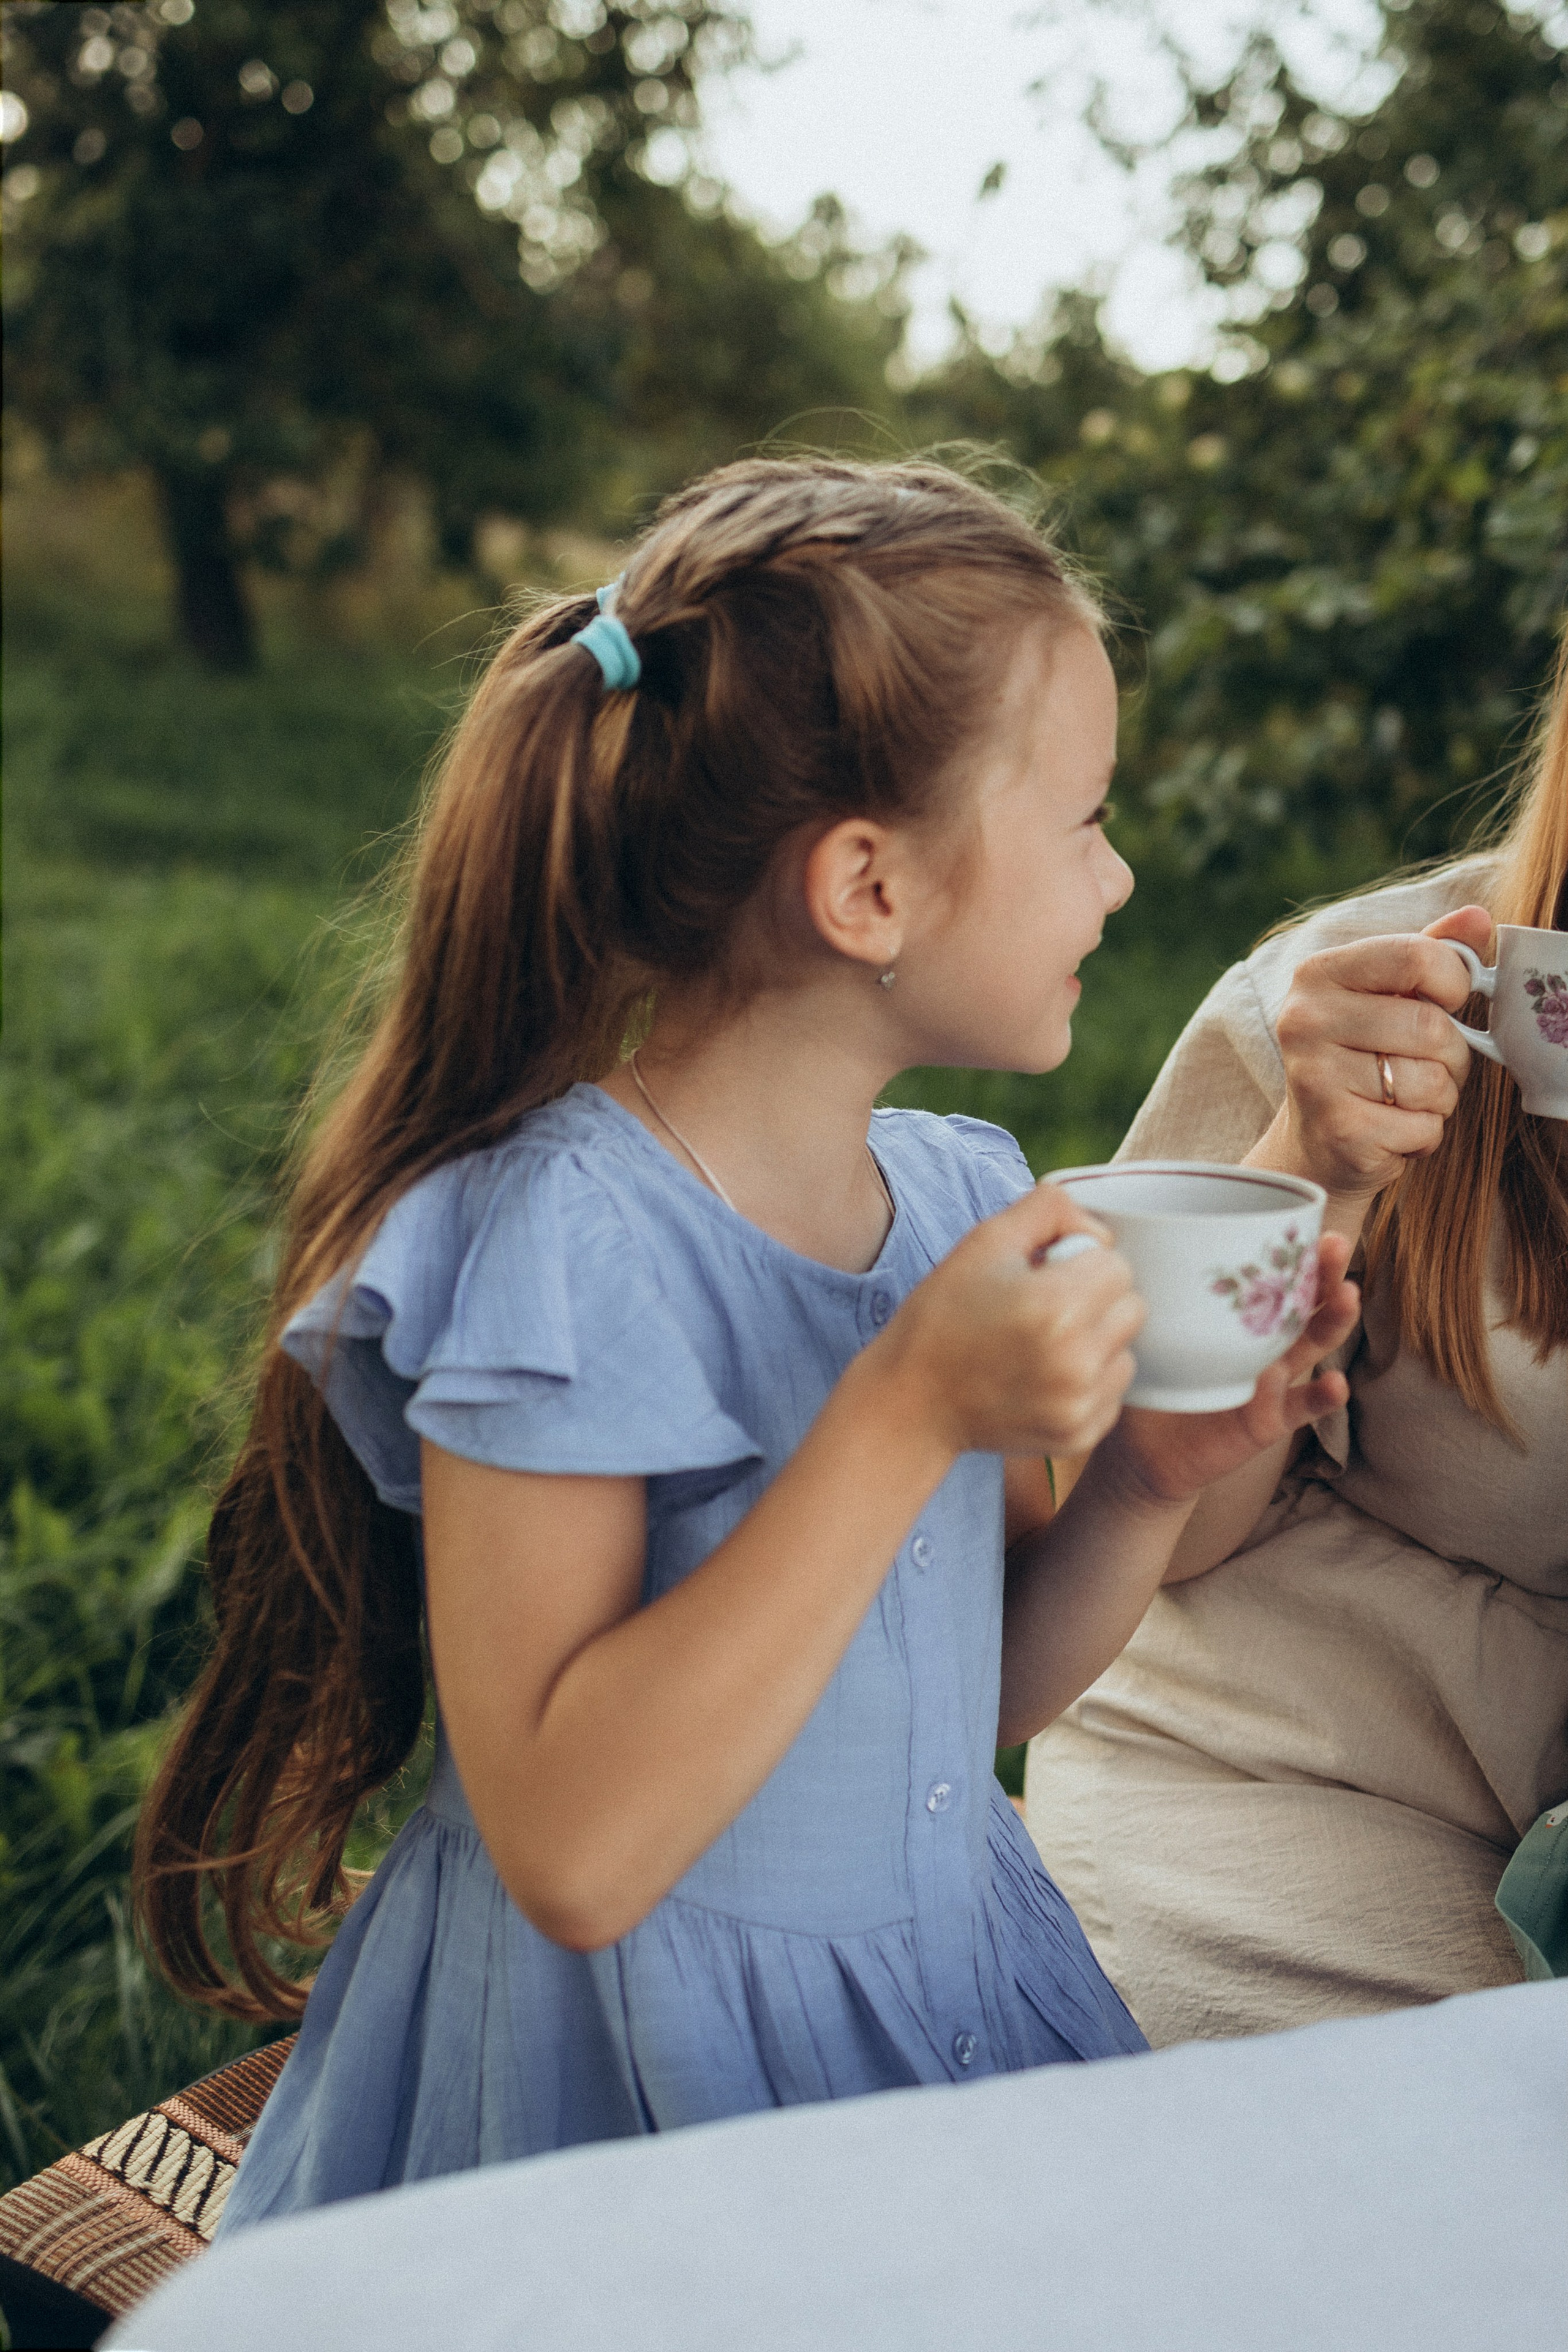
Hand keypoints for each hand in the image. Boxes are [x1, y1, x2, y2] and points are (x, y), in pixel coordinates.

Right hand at [879, 1181, 1144, 1460]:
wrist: (910, 1400)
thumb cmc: (944, 1313)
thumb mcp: (986, 1240)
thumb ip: (1051, 1208)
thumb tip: (1100, 1231)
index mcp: (1058, 1307)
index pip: (1118, 1266)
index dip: (1081, 1262)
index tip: (1044, 1275)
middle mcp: (1077, 1362)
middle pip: (1132, 1309)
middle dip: (1096, 1300)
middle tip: (1044, 1308)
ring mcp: (1079, 1406)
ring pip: (1126, 1353)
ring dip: (1097, 1343)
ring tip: (1043, 1345)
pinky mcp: (1078, 1437)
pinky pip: (1112, 1394)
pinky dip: (1088, 1384)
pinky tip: (1042, 1379)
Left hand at [1109, 1231, 1360, 1504]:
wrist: (1140, 1452)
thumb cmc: (1146, 1380)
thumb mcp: (1146, 1329)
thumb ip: (1145, 1290)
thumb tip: (1118, 1230)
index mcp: (1236, 1314)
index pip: (1271, 1273)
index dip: (1292, 1248)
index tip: (1307, 1220)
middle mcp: (1262, 1341)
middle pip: (1304, 1299)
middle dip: (1325, 1270)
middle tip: (1337, 1244)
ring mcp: (1272, 1380)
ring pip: (1312, 1344)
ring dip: (1335, 1319)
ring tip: (1347, 1296)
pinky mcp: (1270, 1420)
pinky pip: (1304, 1408)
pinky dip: (1324, 1397)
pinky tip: (1336, 1383)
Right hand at [1258, 905, 1491, 1204]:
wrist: (1316, 1142)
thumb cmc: (1363, 1058)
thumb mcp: (1389, 996)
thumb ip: (1431, 953)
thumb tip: (1478, 916)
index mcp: (1318, 974)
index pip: (1416, 956)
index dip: (1452, 984)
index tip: (1444, 1003)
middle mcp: (1305, 1020)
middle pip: (1432, 1025)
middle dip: (1449, 1054)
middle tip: (1423, 1065)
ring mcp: (1317, 1078)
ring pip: (1433, 1080)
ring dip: (1438, 1097)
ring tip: (1401, 1099)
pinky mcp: (1340, 1131)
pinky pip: (1425, 1126)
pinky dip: (1423, 1134)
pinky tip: (1392, 1130)